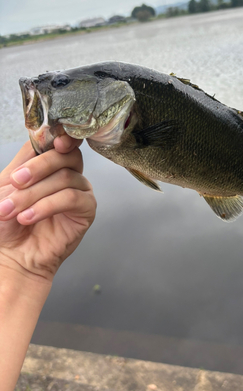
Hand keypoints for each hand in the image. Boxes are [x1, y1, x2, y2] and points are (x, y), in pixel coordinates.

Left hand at [0, 135, 96, 282]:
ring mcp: (79, 190)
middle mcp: (68, 173)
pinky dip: (46, 206)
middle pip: (65, 155)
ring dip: (34, 194)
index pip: (58, 141)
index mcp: (49, 164)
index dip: (58, 137)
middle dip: (38, 167)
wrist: (10, 254)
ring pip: (65, 178)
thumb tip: (41, 138)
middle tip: (16, 183)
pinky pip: (72, 198)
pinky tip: (29, 217)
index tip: (51, 141)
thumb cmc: (6, 222)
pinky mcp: (86, 210)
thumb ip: (24, 162)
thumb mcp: (6, 186)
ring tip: (12, 211)